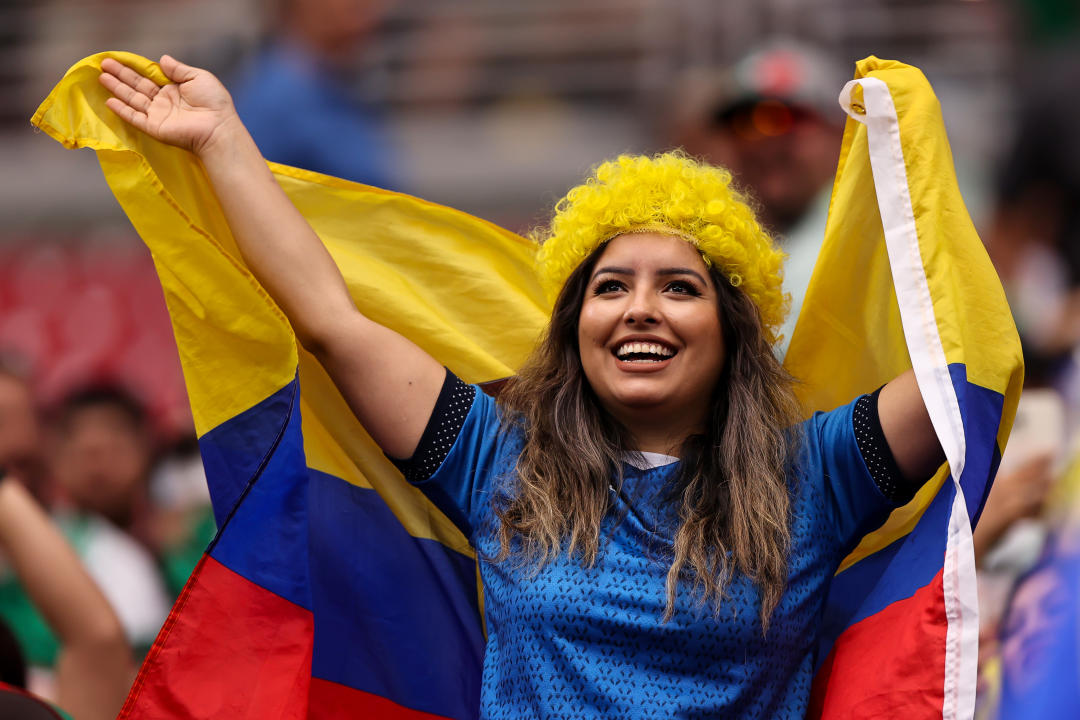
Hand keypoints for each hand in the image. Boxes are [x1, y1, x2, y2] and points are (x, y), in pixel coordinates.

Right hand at [99, 55, 238, 155]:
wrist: (218, 127)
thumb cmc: (214, 102)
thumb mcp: (198, 77)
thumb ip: (179, 69)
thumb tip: (162, 59)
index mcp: (174, 89)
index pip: (149, 76)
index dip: (134, 68)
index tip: (118, 58)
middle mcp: (164, 101)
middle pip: (137, 86)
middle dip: (120, 75)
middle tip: (103, 63)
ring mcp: (158, 115)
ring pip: (133, 99)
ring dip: (117, 88)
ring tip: (101, 76)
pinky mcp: (155, 128)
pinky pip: (135, 118)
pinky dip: (122, 110)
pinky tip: (109, 101)